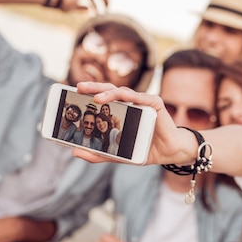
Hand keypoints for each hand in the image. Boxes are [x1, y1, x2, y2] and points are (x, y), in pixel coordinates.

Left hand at [72, 82, 195, 165]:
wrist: (168, 153)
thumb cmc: (144, 150)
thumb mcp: (117, 154)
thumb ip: (97, 154)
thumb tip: (74, 152)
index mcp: (121, 110)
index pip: (102, 98)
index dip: (89, 94)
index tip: (73, 93)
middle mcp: (130, 103)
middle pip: (109, 91)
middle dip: (94, 87)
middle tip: (79, 87)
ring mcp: (143, 102)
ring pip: (123, 92)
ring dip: (109, 93)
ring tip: (96, 98)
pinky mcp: (155, 104)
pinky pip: (142, 97)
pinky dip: (132, 95)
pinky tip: (122, 96)